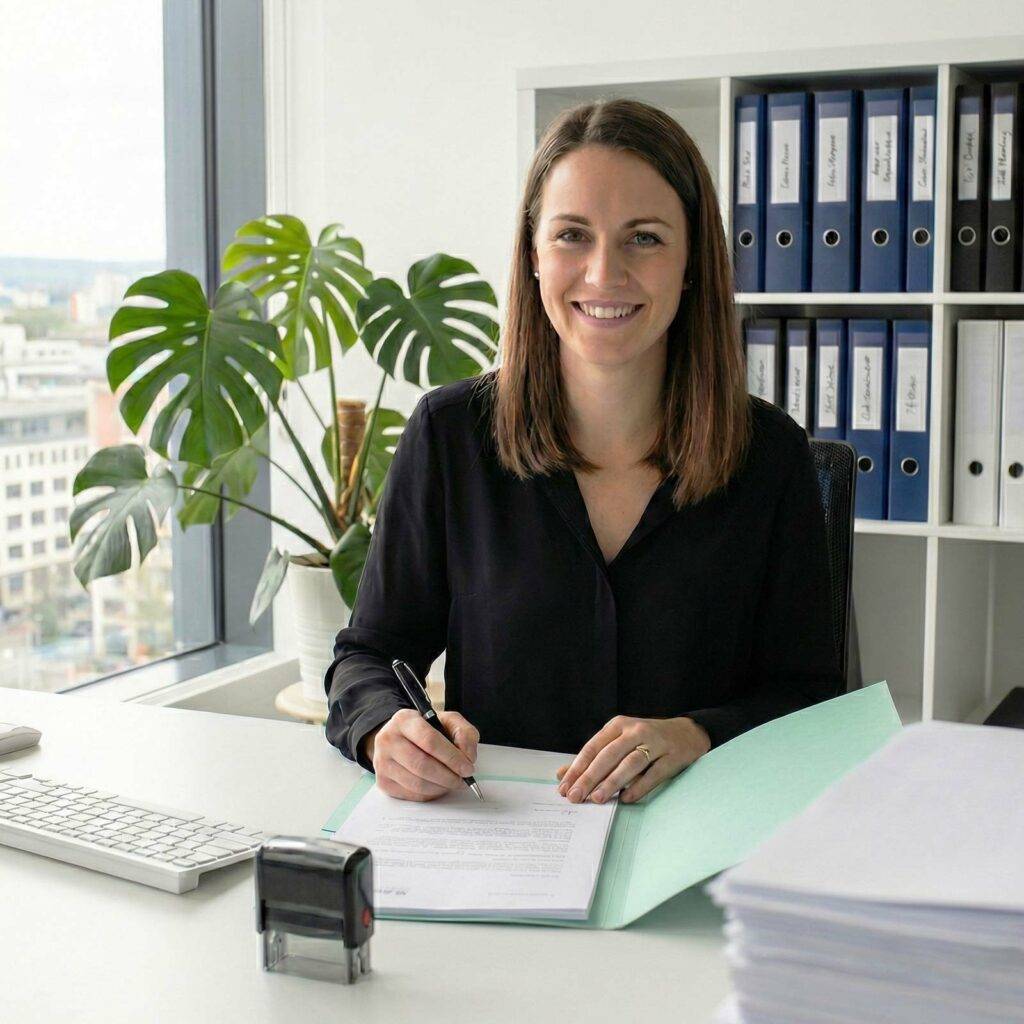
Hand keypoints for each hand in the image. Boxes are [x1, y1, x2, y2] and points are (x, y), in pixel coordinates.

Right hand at [365, 709, 479, 801]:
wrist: (400, 739)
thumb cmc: (427, 730)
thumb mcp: (448, 721)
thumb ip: (464, 733)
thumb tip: (467, 757)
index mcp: (404, 720)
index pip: (429, 741)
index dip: (452, 757)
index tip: (467, 768)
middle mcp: (388, 740)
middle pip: (422, 765)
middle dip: (448, 776)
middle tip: (462, 780)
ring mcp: (382, 762)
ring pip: (417, 783)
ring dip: (441, 787)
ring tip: (452, 783)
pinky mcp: (383, 781)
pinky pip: (411, 794)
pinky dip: (430, 794)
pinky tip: (438, 786)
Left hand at [555, 716, 710, 804]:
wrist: (687, 733)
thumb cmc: (646, 740)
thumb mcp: (618, 741)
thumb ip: (592, 758)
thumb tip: (562, 775)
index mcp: (618, 725)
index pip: (592, 747)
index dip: (577, 768)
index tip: (564, 787)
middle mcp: (635, 731)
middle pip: (608, 755)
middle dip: (589, 777)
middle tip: (575, 797)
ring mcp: (655, 743)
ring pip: (630, 763)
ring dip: (612, 782)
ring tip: (597, 799)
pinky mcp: (672, 757)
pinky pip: (654, 773)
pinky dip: (639, 787)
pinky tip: (626, 799)